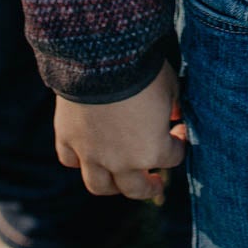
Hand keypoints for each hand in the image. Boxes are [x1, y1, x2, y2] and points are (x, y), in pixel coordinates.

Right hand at [55, 60, 186, 200]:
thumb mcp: (171, 87)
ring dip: (113, 186)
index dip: (179, 143)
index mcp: (152, 151)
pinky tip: (87, 154)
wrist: (102, 58)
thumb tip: (174, 115)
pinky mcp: (68, 140)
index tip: (179, 129)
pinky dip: (79, 160)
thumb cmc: (144, 71)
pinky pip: (71, 160)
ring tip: (120, 181)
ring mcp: (91, 155)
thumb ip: (173, 107)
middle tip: (155, 182)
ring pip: (100, 186)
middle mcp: (121, 162)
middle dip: (149, 186)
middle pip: (136, 189)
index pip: (173, 158)